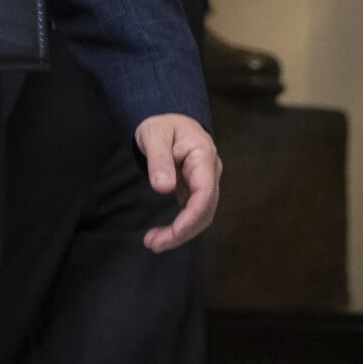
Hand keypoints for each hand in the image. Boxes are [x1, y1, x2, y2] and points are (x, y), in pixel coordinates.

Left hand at [134, 113, 220, 251]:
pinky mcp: (197, 188)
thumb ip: (158, 159)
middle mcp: (210, 171)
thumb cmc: (161, 124)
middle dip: (182, 231)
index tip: (174, 233)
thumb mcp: (153, 135)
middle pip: (205, 210)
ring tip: (153, 243)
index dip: (191, 217)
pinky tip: (162, 233)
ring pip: (201, 214)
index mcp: (203, 155)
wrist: (168, 119)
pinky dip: (180, 225)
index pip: (205, 193)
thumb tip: (163, 188)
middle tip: (152, 244)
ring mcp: (206, 181)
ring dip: (180, 232)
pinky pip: (193, 211)